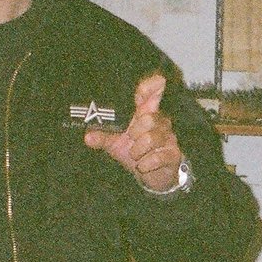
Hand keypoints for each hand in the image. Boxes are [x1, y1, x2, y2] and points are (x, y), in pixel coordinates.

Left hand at [85, 72, 184, 193]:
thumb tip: (88, 137)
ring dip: (138, 151)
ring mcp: (168, 137)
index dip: (152, 85)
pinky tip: (143, 165)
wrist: (152, 176)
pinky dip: (146, 163)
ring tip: (135, 155)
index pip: (155, 91)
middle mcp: (160, 121)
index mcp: (146, 112)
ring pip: (151, 137)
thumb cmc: (134, 152)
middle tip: (130, 140)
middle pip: (149, 118)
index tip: (146, 86)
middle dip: (135, 132)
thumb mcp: (115, 143)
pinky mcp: (173, 154)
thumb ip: (103, 137)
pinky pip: (158, 156)